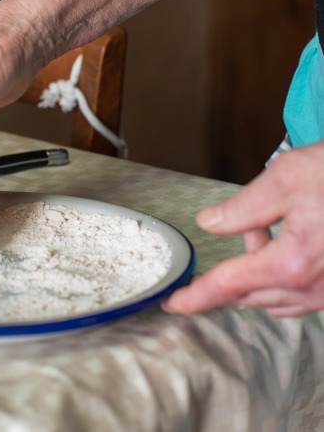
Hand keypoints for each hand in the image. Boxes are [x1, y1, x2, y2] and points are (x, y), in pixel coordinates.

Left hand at [164, 141, 323, 316]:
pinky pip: (303, 293)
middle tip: (242, 229)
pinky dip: (285, 272)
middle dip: (233, 268)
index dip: (195, 296)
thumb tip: (210, 222)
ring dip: (260, 269)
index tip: (173, 304)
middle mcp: (315, 286)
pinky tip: (293, 238)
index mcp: (292, 262)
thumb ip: (242, 207)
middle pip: (250, 293)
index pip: (227, 286)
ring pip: (277, 296)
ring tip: (267, 226)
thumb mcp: (288, 177)